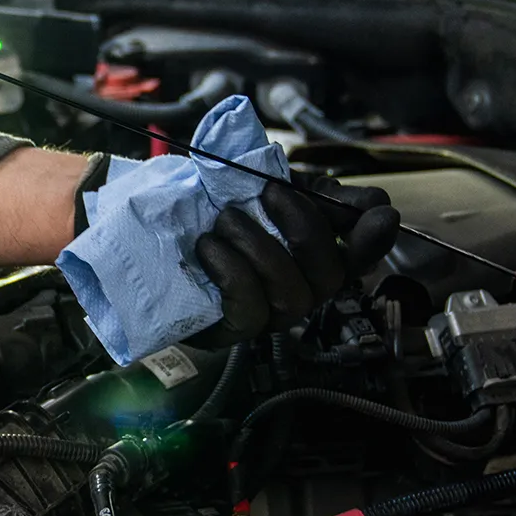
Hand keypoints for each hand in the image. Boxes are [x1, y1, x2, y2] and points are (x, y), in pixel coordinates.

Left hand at [57, 96, 399, 363]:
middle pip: (333, 276)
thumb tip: (366, 199)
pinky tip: (209, 247)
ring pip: (293, 295)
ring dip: (260, 247)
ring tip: (226, 218)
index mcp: (309, 252)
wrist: (138, 223)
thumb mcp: (254, 183)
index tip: (377, 214)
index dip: (376, 239)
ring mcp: (265, 315)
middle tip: (267, 193)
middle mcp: (297, 289)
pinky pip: (249, 310)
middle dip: (306, 229)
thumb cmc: (202, 204)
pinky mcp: (228, 332)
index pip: (362, 255)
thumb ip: (304, 187)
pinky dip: (232, 271)